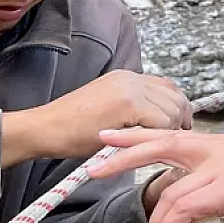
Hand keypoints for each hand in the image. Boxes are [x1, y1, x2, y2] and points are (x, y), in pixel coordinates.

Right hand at [5, 70, 190, 163]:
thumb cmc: (70, 128)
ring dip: (168, 129)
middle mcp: (131, 78)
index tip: (179, 125)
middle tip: (176, 138)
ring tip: (155, 143)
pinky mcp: (129, 104)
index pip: (168, 86)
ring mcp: (130, 89)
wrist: (43, 129)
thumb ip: (133, 107)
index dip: (177, 106)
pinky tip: (146, 145)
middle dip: (180, 119)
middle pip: (176, 96)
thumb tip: (161, 118)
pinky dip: (158, 136)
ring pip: (171, 110)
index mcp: (126, 77)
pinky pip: (161, 122)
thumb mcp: (108, 110)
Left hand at [90, 129, 223, 222]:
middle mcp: (222, 147)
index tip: (106, 138)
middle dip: (124, 156)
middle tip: (94, 169)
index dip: (137, 136)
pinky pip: (184, 208)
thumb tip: (185, 204)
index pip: (172, 134)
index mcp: (222, 144)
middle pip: (162, 145)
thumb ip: (211, 185)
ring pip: (170, 194)